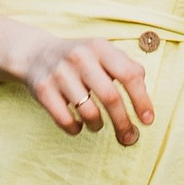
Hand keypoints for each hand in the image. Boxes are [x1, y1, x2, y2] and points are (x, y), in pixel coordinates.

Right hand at [14, 31, 155, 143]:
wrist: (35, 53)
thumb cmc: (80, 59)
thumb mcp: (103, 54)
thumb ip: (127, 68)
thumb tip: (144, 94)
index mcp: (100, 47)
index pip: (129, 75)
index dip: (141, 100)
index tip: (148, 120)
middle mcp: (80, 57)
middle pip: (111, 97)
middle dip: (123, 123)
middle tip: (130, 137)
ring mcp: (59, 72)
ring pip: (89, 112)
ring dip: (98, 126)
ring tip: (98, 125)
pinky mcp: (42, 89)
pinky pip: (65, 120)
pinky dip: (75, 128)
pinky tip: (78, 125)